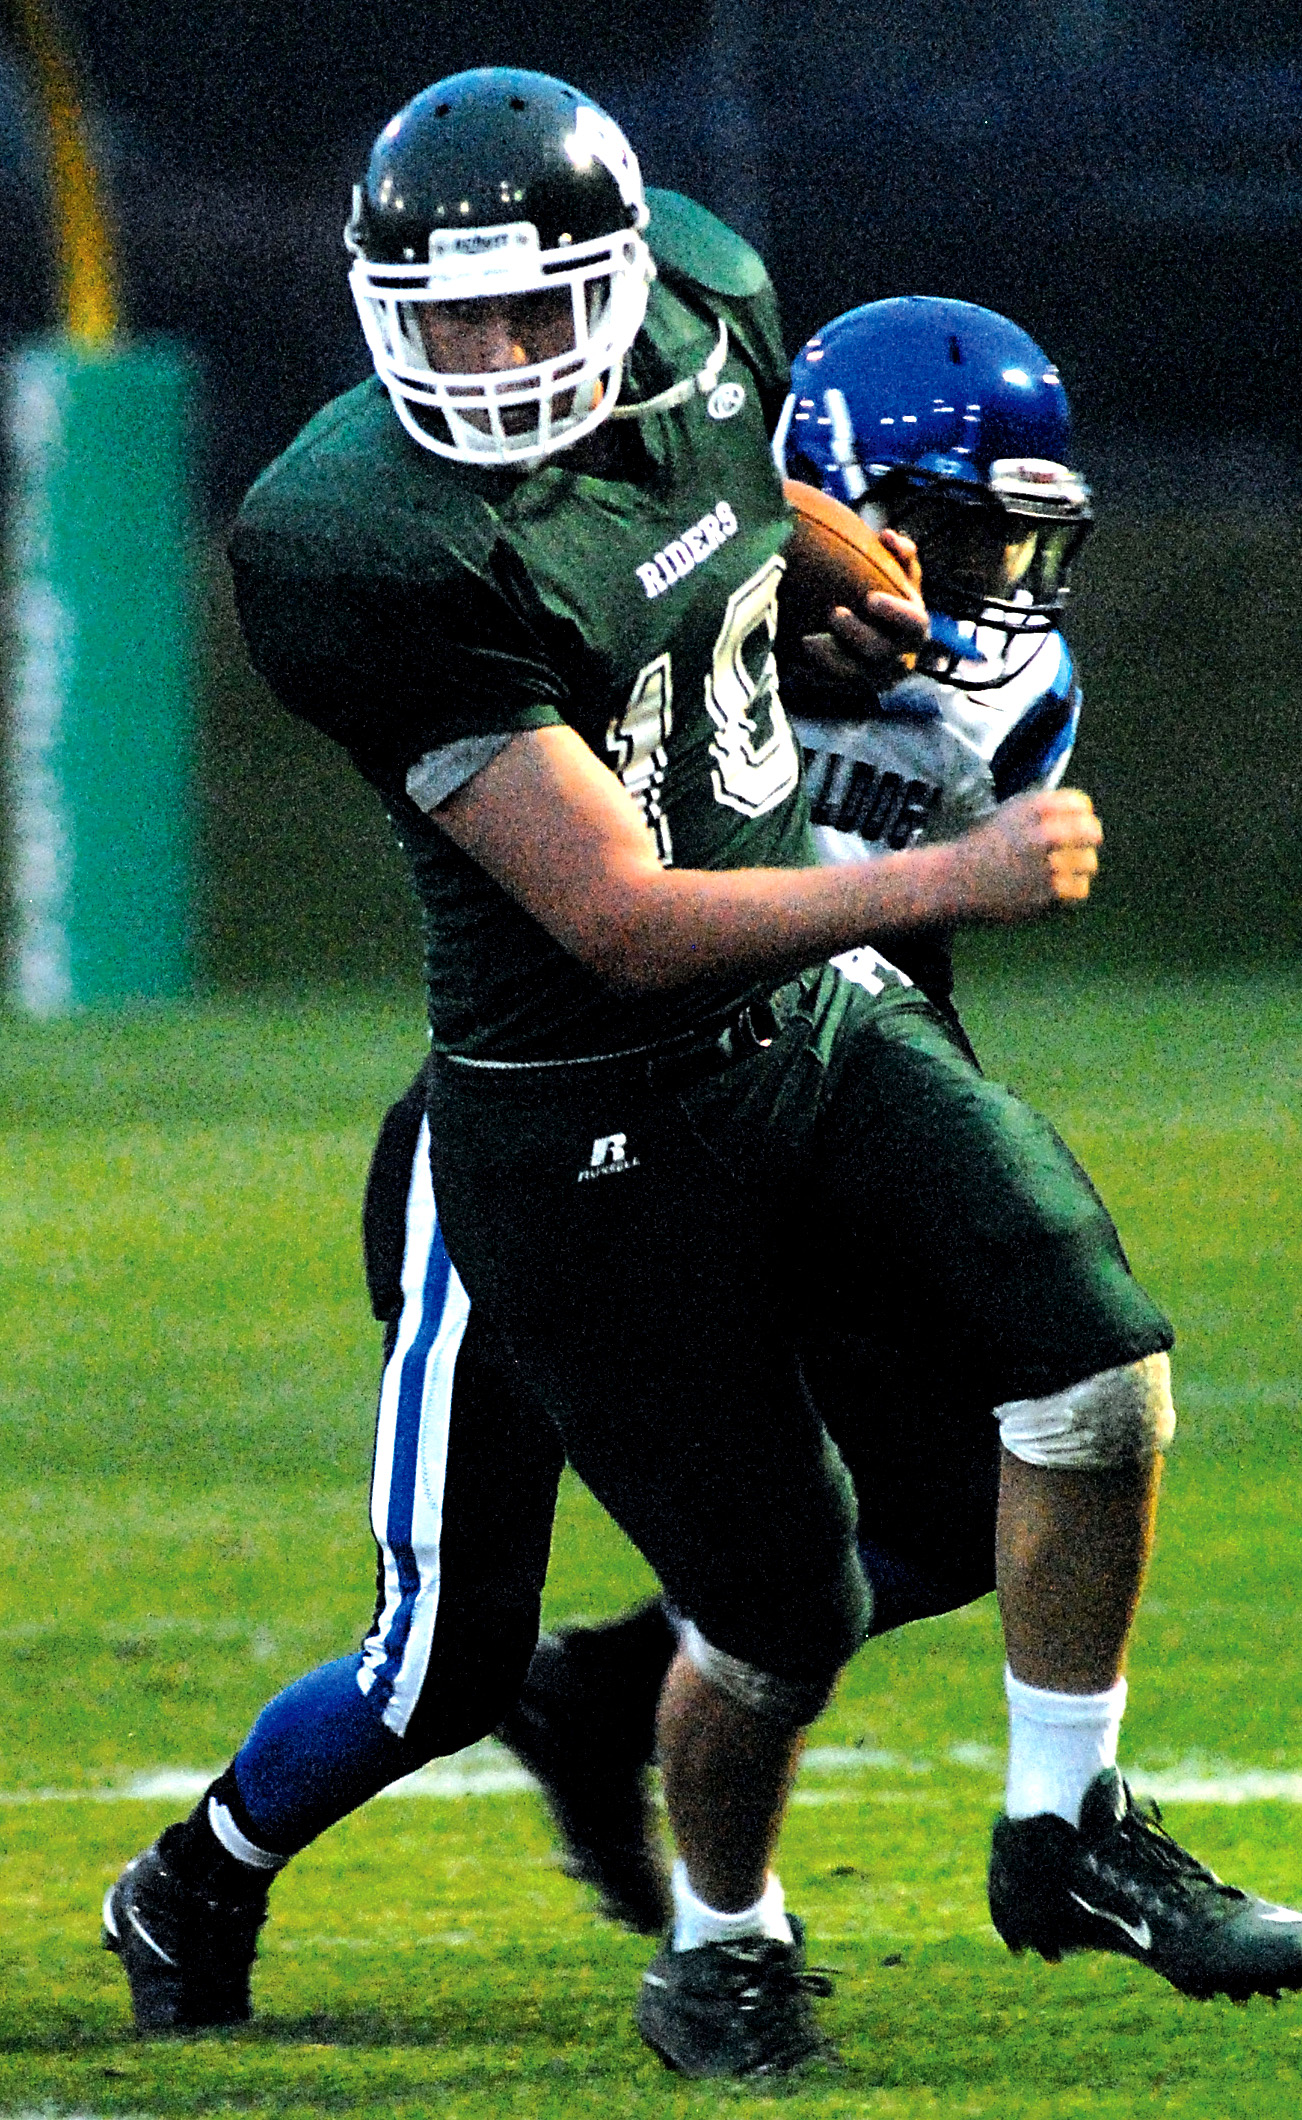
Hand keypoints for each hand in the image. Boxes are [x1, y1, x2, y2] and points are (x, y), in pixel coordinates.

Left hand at [799, 530, 928, 681]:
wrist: (880, 636)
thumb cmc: (890, 597)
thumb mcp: (901, 575)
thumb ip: (900, 554)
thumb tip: (887, 535)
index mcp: (914, 630)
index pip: (914, 625)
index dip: (895, 613)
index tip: (870, 597)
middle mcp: (899, 659)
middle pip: (880, 652)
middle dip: (857, 634)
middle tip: (835, 613)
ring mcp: (874, 678)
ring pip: (853, 675)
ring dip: (831, 658)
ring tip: (807, 640)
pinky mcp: (851, 690)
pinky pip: (831, 686)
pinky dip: (813, 672)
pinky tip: (794, 657)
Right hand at [952, 788, 1102, 918]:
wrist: (957, 881)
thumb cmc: (985, 846)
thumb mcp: (1010, 812)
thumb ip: (1046, 809)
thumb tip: (1084, 813)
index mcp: (1036, 808)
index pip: (1082, 805)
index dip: (1081, 816)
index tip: (1075, 825)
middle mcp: (1044, 833)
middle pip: (1092, 832)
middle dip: (1087, 840)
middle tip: (1079, 850)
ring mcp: (1048, 864)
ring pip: (1088, 863)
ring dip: (1078, 868)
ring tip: (1060, 873)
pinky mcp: (1048, 894)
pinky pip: (1080, 889)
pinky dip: (1070, 891)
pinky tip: (1054, 890)